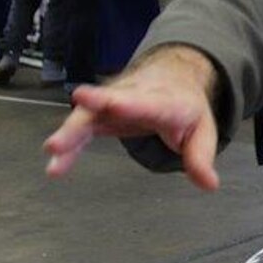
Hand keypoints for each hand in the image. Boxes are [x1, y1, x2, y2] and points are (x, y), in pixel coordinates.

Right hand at [43, 45, 221, 189]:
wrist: (173, 77)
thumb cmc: (185, 105)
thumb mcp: (203, 130)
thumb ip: (200, 157)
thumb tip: (209, 184)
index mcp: (162, 100)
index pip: (142, 102)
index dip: (121, 103)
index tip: (96, 99)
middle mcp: (132, 96)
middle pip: (106, 104)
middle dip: (85, 116)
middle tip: (62, 135)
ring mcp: (112, 102)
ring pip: (88, 115)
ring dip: (69, 134)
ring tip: (53, 154)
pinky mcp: (100, 113)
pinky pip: (82, 129)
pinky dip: (69, 147)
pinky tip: (56, 166)